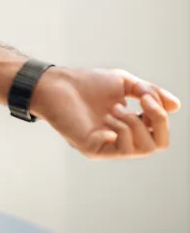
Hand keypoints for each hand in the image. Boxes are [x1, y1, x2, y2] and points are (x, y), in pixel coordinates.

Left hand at [31, 67, 180, 158]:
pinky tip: (106, 118)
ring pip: (143, 149)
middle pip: (159, 145)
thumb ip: (150, 93)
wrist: (56, 84)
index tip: (145, 95)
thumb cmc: (86, 82)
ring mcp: (107, 145)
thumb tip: (176, 106)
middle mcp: (121, 138)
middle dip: (158, 121)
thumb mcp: (126, 83)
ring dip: (134, 123)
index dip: (161, 114)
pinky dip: (121, 131)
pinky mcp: (93, 149)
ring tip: (114, 108)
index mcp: (130, 125)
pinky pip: (121, 149)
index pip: (160, 132)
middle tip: (141, 101)